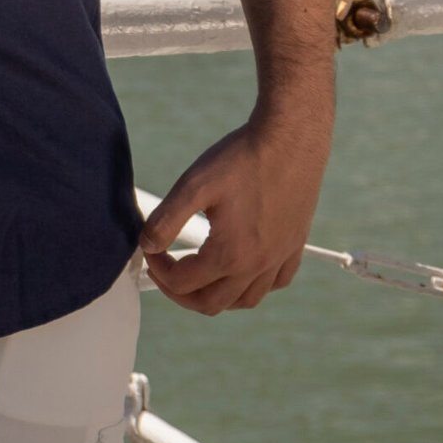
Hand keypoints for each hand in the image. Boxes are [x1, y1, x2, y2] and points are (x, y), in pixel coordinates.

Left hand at [137, 110, 329, 315]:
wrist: (291, 139)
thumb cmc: (242, 158)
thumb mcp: (194, 184)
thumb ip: (166, 219)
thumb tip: (147, 245)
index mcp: (230, 255)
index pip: (182, 283)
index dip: (158, 270)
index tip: (150, 250)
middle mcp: (258, 266)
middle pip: (211, 303)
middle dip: (180, 292)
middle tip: (165, 270)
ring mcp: (280, 258)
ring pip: (245, 300)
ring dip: (216, 295)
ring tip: (198, 274)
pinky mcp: (294, 245)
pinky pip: (275, 283)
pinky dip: (253, 285)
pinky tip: (242, 268)